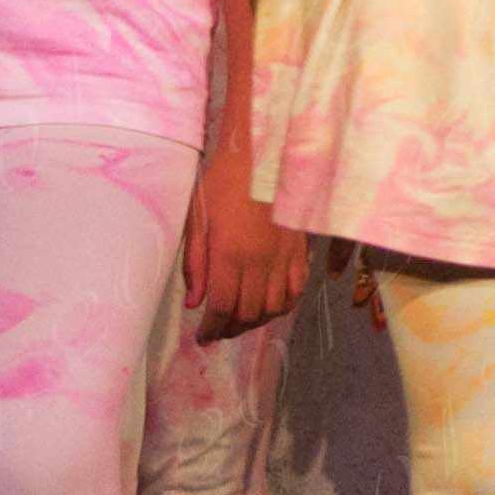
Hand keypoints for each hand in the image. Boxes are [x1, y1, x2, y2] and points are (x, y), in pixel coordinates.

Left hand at [181, 150, 307, 340]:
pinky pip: (296, 289)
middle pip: (248, 313)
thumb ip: (195, 263)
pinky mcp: (300, 250)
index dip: (212, 329)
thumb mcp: (198, 218)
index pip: (222, 307)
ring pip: (275, 307)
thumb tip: (194, 303)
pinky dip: (284, 304)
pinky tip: (271, 303)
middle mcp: (260, 262)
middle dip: (231, 329)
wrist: (264, 156)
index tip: (203, 338)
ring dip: (257, 321)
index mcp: (230, 255)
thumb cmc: (222, 182)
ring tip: (241, 320)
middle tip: (218, 331)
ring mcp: (284, 257)